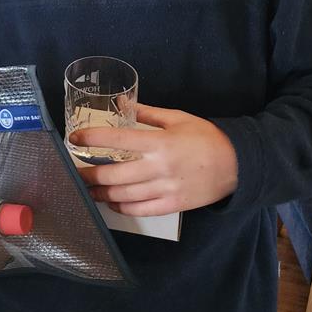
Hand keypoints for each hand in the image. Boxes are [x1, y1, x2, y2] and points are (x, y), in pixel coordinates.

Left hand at [71, 104, 237, 215]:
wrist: (237, 164)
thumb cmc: (206, 138)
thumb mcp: (177, 118)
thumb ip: (147, 113)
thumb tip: (121, 102)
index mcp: (159, 142)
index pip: (117, 139)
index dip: (92, 139)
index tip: (74, 138)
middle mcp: (159, 167)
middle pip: (114, 175)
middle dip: (88, 175)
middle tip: (74, 173)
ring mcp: (165, 189)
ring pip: (123, 195)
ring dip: (100, 193)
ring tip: (87, 190)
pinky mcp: (172, 205)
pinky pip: (140, 209)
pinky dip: (121, 207)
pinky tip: (111, 202)